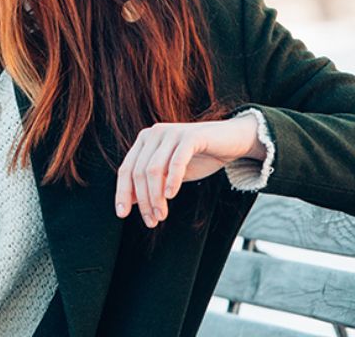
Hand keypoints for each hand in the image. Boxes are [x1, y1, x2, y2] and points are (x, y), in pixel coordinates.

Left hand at [114, 114, 264, 227]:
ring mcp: (171, 133)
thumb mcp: (170, 173)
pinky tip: (171, 196)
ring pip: (154, 169)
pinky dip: (172, 180)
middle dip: (143, 200)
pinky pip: (176, 161)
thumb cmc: (199, 158)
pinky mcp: (190, 136)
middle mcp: (154, 133)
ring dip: (156, 196)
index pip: (126, 169)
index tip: (122, 215)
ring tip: (161, 215)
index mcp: (144, 141)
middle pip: (139, 172)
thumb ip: (151, 183)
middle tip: (152, 221)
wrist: (231, 141)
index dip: (122, 193)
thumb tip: (130, 201)